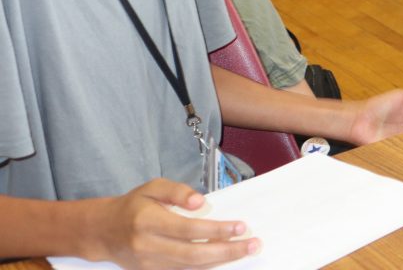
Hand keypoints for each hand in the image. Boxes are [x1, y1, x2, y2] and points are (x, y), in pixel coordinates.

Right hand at [88, 179, 256, 268]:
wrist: (103, 232)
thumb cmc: (133, 206)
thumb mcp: (152, 187)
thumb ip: (177, 191)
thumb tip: (200, 202)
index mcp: (148, 222)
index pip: (188, 229)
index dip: (216, 230)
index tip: (241, 226)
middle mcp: (148, 247)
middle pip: (193, 253)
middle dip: (226, 251)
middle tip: (252, 244)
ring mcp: (149, 265)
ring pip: (190, 267)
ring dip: (221, 261)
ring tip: (245, 251)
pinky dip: (205, 268)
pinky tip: (224, 260)